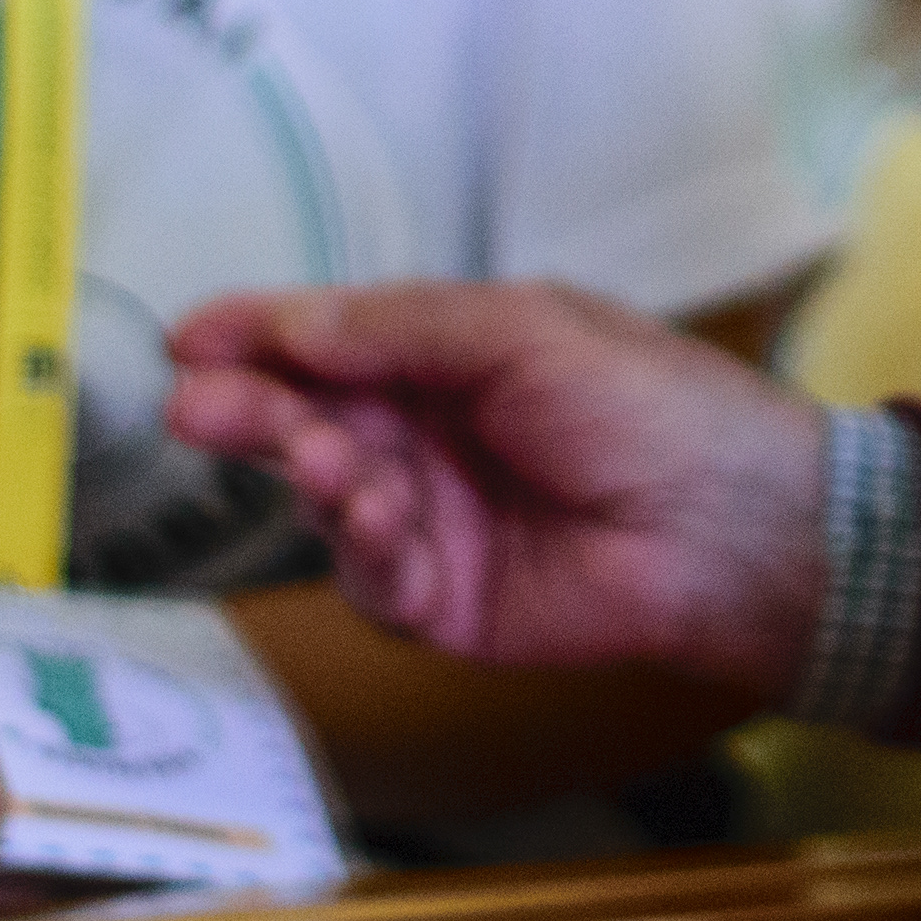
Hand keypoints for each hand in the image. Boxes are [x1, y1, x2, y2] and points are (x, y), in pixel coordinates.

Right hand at [169, 283, 830, 703]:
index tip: (189, 338)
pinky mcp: (443, 599)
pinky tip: (394, 530)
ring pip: (323, 499)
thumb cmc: (649, 404)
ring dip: (319, 480)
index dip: (258, 334)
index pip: (330, 338)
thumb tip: (291, 322)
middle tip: (204, 411)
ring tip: (343, 470)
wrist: (730, 528)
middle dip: (252, 411)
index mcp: (448, 353)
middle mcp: (428, 432)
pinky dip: (367, 553)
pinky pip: (367, 579)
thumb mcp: (520, 331)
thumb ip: (400, 329)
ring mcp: (430, 517)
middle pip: (305, 418)